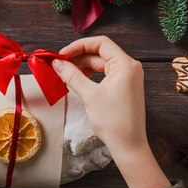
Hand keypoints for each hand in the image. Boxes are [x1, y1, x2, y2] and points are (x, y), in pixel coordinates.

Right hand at [52, 36, 170, 187]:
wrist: (128, 145)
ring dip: (84, 67)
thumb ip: (72, 75)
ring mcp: (129, 77)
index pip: (100, 43)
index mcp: (125, 64)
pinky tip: (79, 81)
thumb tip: (57, 63)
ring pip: (102, 64)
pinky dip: (92, 75)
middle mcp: (130, 67)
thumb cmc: (113, 121)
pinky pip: (106, 74)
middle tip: (59, 65)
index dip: (79, 46)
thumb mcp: (89, 95)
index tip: (62, 54)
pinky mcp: (125, 87)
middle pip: (100, 53)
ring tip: (66, 74)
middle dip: (79, 57)